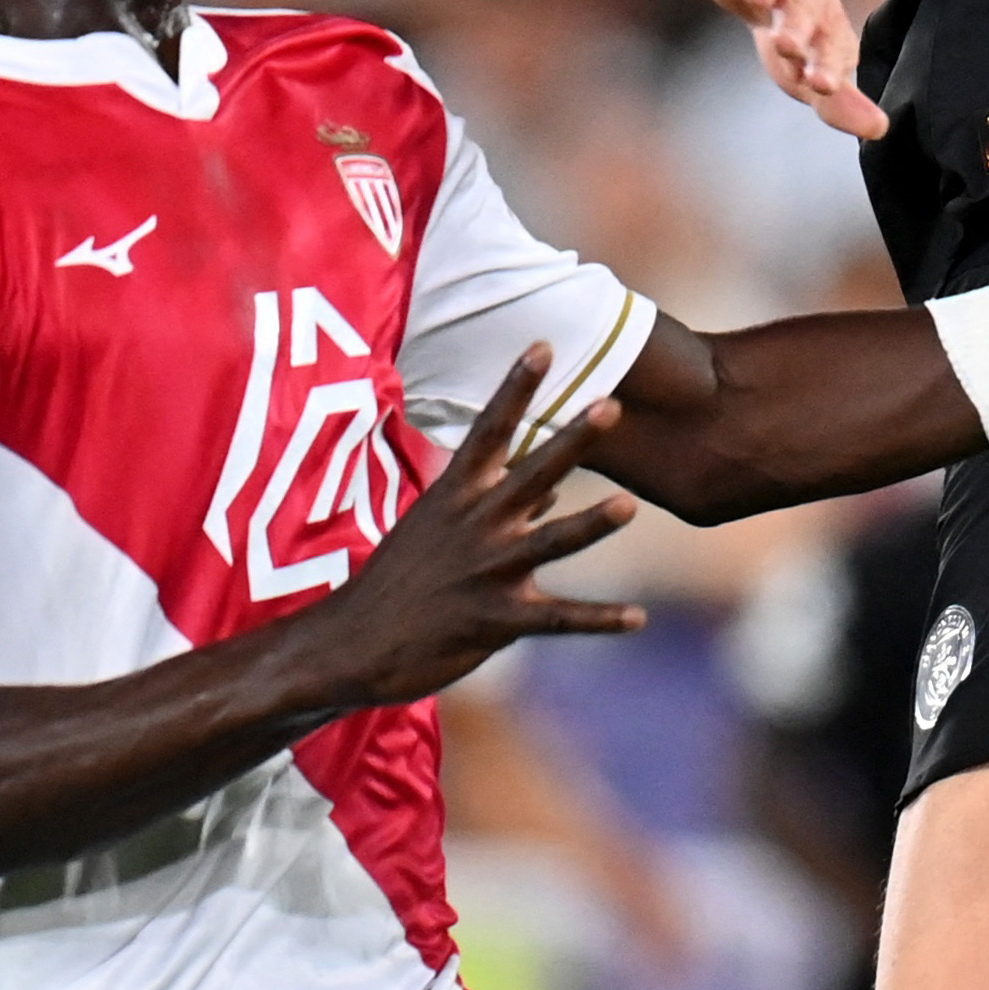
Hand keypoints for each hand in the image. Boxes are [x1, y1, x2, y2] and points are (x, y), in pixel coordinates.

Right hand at [293, 345, 643, 707]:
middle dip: (572, 441)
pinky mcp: (496, 621)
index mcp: (456, 496)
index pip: (490, 431)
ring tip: (628, 504)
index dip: (516, 388)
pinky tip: (638, 619)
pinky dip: (599, 619)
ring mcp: (488, 573)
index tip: (543, 345)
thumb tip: (554, 494)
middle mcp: (476, 526)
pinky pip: (557, 619)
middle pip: (533, 475)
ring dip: (590, 524)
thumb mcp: (439, 528)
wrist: (350, 644)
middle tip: (611, 405)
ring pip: (550, 543)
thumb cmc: (399, 580)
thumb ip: (499, 505)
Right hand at [685, 0, 885, 139]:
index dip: (826, 66)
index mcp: (822, 26)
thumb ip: (838, 101)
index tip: (824, 85)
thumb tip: (880, 130)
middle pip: (802, 11)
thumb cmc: (798, 12)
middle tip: (788, 44)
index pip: (828, 49)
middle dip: (796, 27)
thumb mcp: (815, 57)